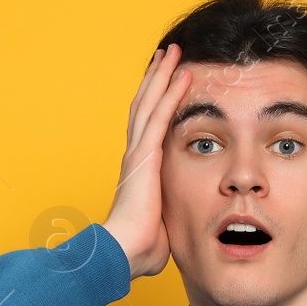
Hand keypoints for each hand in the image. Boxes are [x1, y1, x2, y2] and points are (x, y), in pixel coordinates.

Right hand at [102, 43, 191, 278]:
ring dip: (162, 75)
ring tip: (173, 51)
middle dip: (156, 79)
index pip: (147, 128)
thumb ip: (170, 218)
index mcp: (139, 170)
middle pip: (145, 106)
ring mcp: (137, 153)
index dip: (155, 104)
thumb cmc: (140, 248)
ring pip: (149, 103)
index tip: (164, 84)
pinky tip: (183, 74)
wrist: (123, 253)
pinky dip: (171, 93)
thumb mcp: (163, 227)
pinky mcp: (144, 156)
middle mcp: (135, 155)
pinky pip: (160, 116)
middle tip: (167, 54)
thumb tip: (178, 228)